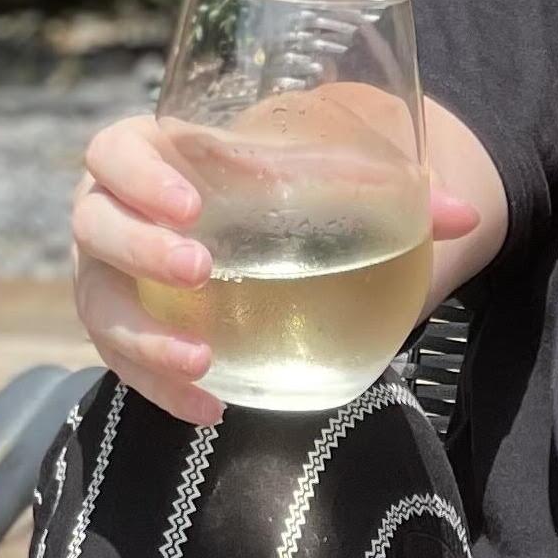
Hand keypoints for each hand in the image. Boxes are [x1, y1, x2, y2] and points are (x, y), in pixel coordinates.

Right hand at [70, 99, 478, 425]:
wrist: (250, 219)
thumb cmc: (279, 184)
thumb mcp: (324, 176)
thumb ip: (393, 192)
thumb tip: (462, 215)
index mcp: (153, 153)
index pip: (116, 150)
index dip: (141, 174)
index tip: (192, 204)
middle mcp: (114, 212)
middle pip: (95, 224)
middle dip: (141, 250)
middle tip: (204, 270)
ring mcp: (112, 273)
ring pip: (97, 302)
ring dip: (143, 333)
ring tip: (202, 357)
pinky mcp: (125, 326)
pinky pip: (123, 360)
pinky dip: (159, 385)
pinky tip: (210, 407)